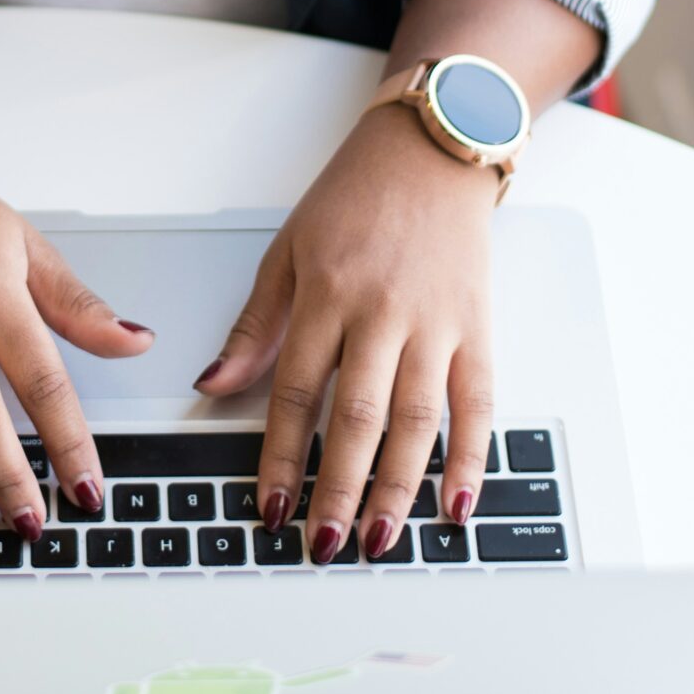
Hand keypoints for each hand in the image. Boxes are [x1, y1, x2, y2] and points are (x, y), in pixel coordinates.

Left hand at [192, 102, 498, 561]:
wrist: (433, 150)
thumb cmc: (356, 196)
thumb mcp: (287, 250)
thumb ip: (255, 326)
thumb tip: (214, 385)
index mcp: (327, 291)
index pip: (297, 390)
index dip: (283, 455)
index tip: (272, 505)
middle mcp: (383, 310)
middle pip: (359, 415)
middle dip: (340, 489)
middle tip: (324, 543)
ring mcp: (436, 320)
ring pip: (418, 418)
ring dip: (400, 487)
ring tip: (382, 539)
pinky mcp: (479, 325)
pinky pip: (478, 401)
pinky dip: (472, 457)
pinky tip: (458, 503)